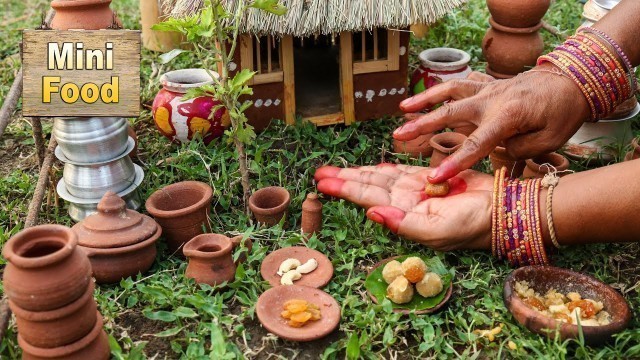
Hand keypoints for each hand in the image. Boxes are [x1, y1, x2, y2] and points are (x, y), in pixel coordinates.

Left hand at [314, 164, 493, 250]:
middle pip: (367, 187)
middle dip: (343, 180)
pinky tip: (369, 167)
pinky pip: (399, 172)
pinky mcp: (428, 178)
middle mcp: (404, 202)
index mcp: (403, 215)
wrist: (501, 210)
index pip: (367, 199)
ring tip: (334, 170)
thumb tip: (371, 214)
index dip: (345, 190)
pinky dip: (383, 168)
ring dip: (357, 173)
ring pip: (379, 178)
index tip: (323, 184)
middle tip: (319, 173)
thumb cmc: (471, 224)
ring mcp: (415, 189)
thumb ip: (403, 224)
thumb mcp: (436, 230)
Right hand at [393, 64, 589, 182]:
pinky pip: (460, 85)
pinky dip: (440, 90)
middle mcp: (492, 99)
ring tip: (402, 109)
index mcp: (507, 116)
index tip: (434, 177)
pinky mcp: (488, 85)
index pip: (475, 145)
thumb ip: (520, 150)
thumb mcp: (550, 139)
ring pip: (450, 92)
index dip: (454, 163)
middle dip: (423, 125)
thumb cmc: (563, 113)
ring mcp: (488, 89)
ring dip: (424, 100)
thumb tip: (498, 153)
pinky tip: (423, 98)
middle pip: (451, 113)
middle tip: (399, 135)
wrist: (572, 81)